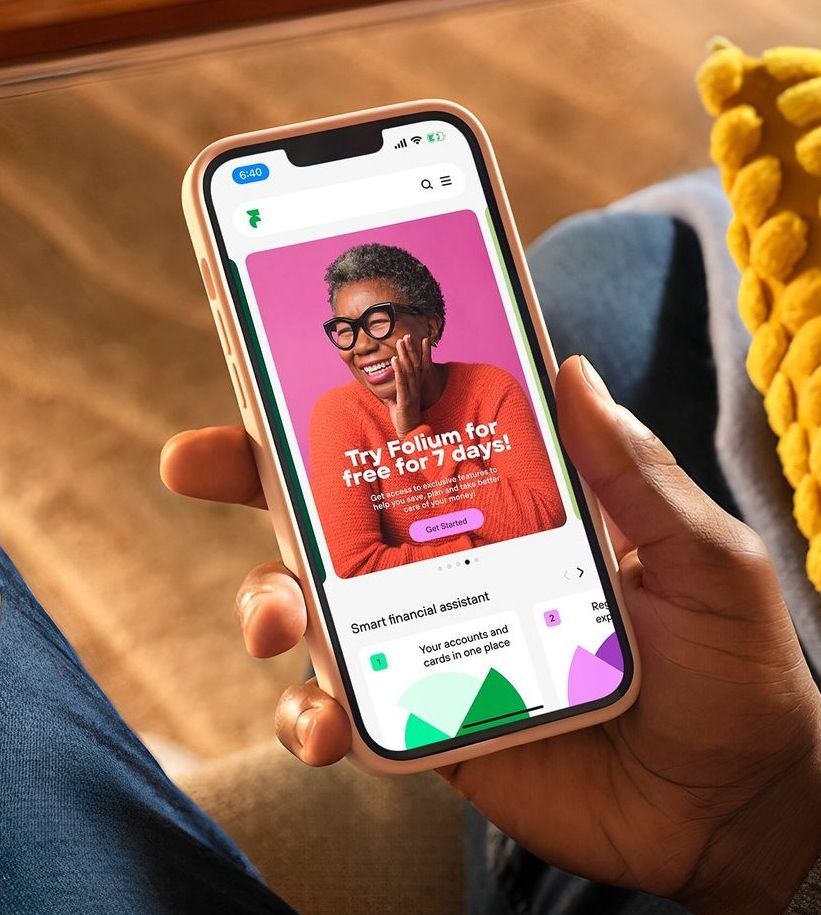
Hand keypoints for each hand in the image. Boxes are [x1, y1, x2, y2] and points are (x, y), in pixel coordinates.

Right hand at [160, 356, 820, 913]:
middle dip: (254, 480)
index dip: (342, 405)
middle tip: (195, 462)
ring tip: (275, 626)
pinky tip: (325, 726)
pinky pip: (340, 712)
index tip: (271, 369)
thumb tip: (572, 370)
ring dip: (268, 605)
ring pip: (316, 608)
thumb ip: (637, 474)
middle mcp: (455, 564)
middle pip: (335, 511)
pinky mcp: (422, 718)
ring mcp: (430, 641)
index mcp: (511, 509)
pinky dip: (311, 717)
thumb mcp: (702, 556)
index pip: (415, 441)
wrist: (731, 802)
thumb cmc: (729, 667)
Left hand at [387, 334, 430, 437]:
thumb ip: (393, 395)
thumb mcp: (396, 404)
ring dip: (404, 355)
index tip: (412, 340)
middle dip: (410, 350)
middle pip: (413, 365)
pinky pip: (401, 383)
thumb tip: (385, 392)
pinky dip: (398, 370)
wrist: (409, 434)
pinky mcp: (405, 400)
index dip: (415, 353)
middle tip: (406, 335)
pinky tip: (395, 360)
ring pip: (408, 371)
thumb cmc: (403, 419)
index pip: (415, 367)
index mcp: (414, 387)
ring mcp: (411, 393)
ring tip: (400, 342)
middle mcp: (415, 388)